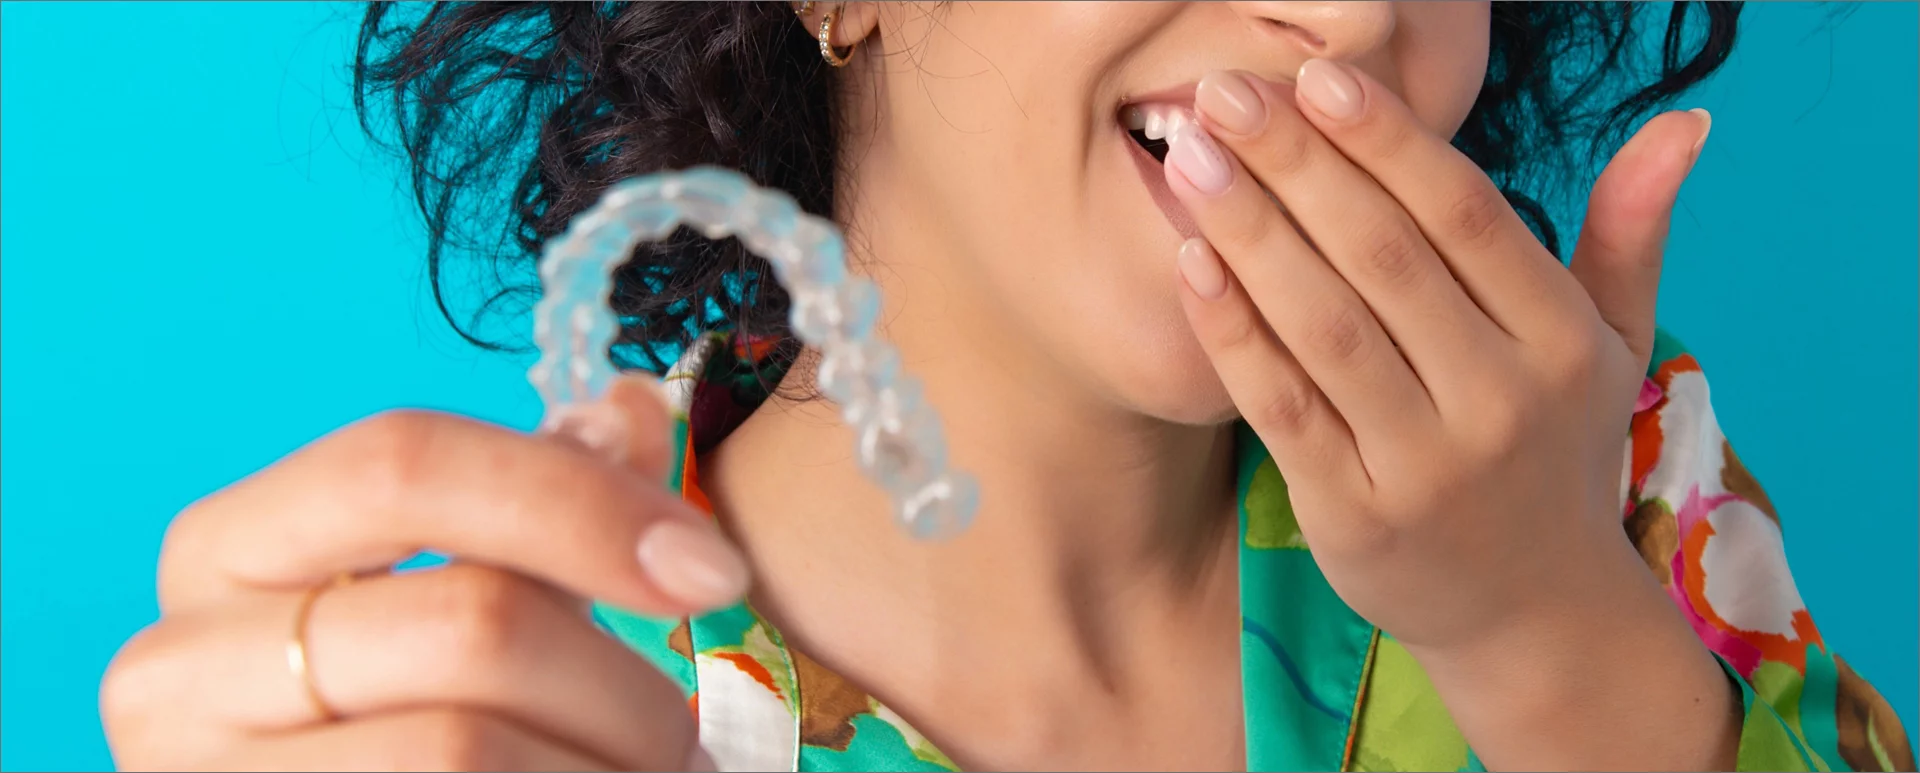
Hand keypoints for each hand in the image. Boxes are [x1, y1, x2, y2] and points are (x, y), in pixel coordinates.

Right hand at [102, 377, 742, 770]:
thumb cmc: (402, 728)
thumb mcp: (456, 597)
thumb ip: (537, 501)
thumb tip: (634, 410)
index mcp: (226, 553)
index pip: (402, 462)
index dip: (579, 500)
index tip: (713, 568)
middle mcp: (180, 666)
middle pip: (469, 622)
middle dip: (622, 688)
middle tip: (682, 738)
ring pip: (468, 748)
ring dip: (606, 768)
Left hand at [1166, 61, 1730, 767]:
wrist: (1533, 616)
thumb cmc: (1558, 454)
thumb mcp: (1613, 348)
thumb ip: (1630, 232)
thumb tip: (1685, 122)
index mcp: (1562, 341)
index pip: (1465, 215)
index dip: (1387, 140)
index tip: (1317, 76)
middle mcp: (1501, 400)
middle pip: (1383, 256)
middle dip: (1296, 163)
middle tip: (1222, 91)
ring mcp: (1427, 463)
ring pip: (1325, 324)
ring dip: (1250, 232)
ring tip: (1190, 158)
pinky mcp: (1356, 514)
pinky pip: (1284, 406)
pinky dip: (1234, 333)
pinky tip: (1190, 264)